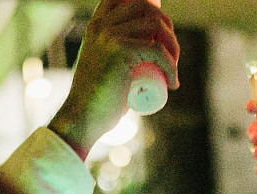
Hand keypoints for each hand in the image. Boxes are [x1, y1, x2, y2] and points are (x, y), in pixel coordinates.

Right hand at [49, 0, 179, 157]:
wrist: (83, 118)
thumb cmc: (97, 99)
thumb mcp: (102, 64)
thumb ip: (112, 52)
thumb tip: (139, 50)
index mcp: (97, 24)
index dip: (150, 7)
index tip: (161, 33)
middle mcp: (102, 24)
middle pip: (147, 7)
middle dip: (167, 27)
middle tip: (172, 55)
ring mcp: (110, 35)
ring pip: (156, 25)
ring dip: (173, 45)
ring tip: (172, 69)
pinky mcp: (121, 50)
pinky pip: (157, 50)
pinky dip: (171, 66)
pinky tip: (173, 83)